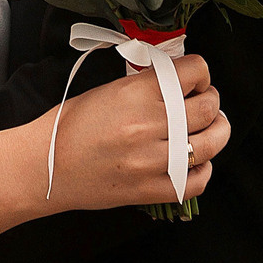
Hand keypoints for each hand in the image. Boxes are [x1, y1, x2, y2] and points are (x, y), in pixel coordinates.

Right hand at [38, 53, 229, 212]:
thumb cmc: (70, 126)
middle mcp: (147, 125)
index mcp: (135, 93)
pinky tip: (197, 162)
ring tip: (213, 128)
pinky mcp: (151, 190)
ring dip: (218, 132)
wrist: (44, 166)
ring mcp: (151, 161)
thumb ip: (147, 85)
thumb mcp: (108, 90)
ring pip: (210, 143)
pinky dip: (204, 170)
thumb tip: (179, 81)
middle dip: (212, 100)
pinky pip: (197, 181)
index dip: (201, 73)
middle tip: (204, 102)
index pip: (193, 72)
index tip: (197, 79)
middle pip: (208, 107)